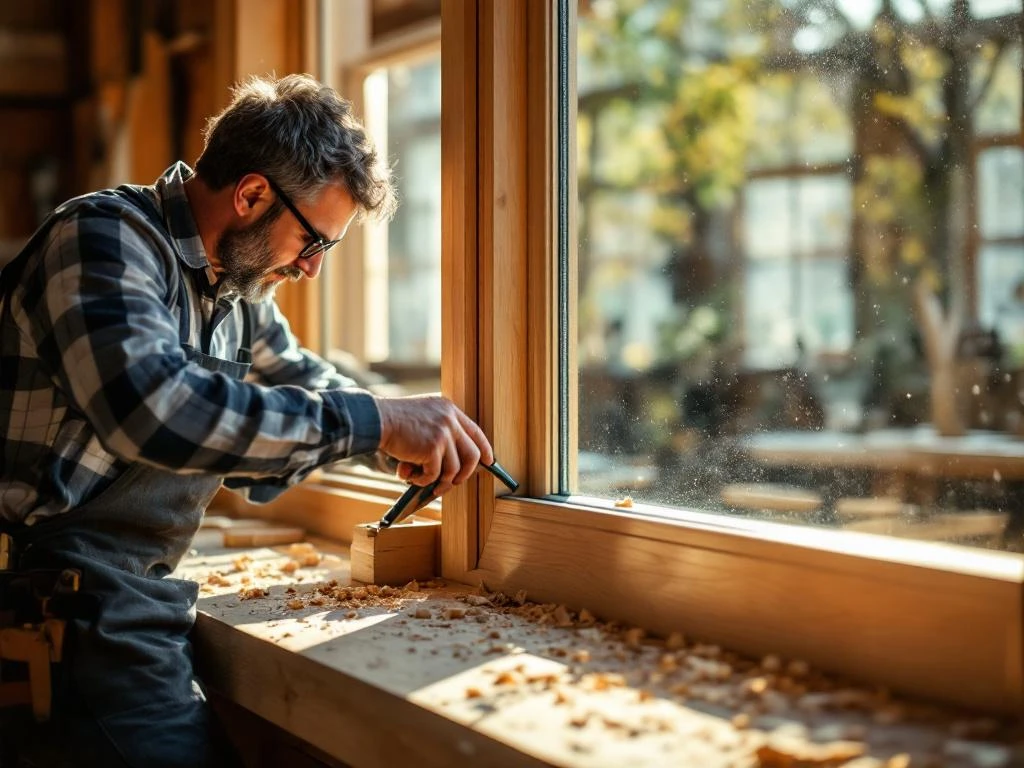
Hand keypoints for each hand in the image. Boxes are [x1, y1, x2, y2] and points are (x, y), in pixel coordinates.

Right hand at [374, 393, 494, 496]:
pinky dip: (422, 480)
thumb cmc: (394, 422)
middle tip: (453, 483)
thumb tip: (451, 466)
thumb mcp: (423, 417)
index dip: (484, 449)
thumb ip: (439, 432)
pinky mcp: (433, 448)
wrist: (376, 419)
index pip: (476, 432)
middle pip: (473, 454)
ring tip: (419, 479)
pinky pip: (434, 475)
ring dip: (437, 481)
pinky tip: (409, 475)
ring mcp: (443, 434)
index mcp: (449, 410)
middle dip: (465, 474)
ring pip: (453, 470)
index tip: (489, 462)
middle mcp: (450, 420)